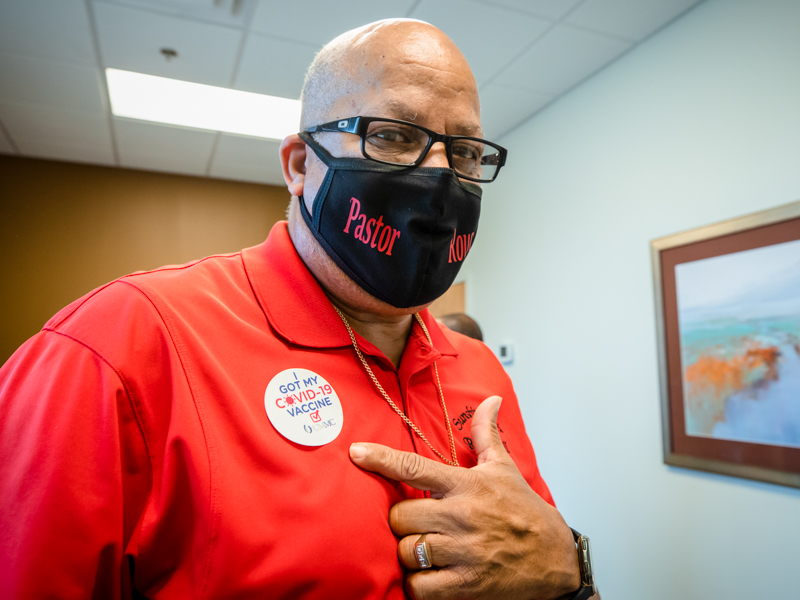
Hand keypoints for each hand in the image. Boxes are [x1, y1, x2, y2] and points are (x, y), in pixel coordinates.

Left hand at [349, 396, 580, 599]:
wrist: (556, 560)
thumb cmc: (525, 512)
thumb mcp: (505, 469)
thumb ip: (487, 434)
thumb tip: (491, 399)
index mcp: (466, 485)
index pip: (415, 467)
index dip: (381, 459)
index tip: (356, 452)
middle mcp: (462, 516)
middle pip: (400, 516)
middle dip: (403, 521)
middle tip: (420, 523)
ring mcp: (464, 552)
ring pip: (406, 551)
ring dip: (410, 553)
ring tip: (428, 549)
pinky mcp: (467, 585)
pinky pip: (420, 586)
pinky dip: (419, 584)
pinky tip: (431, 576)